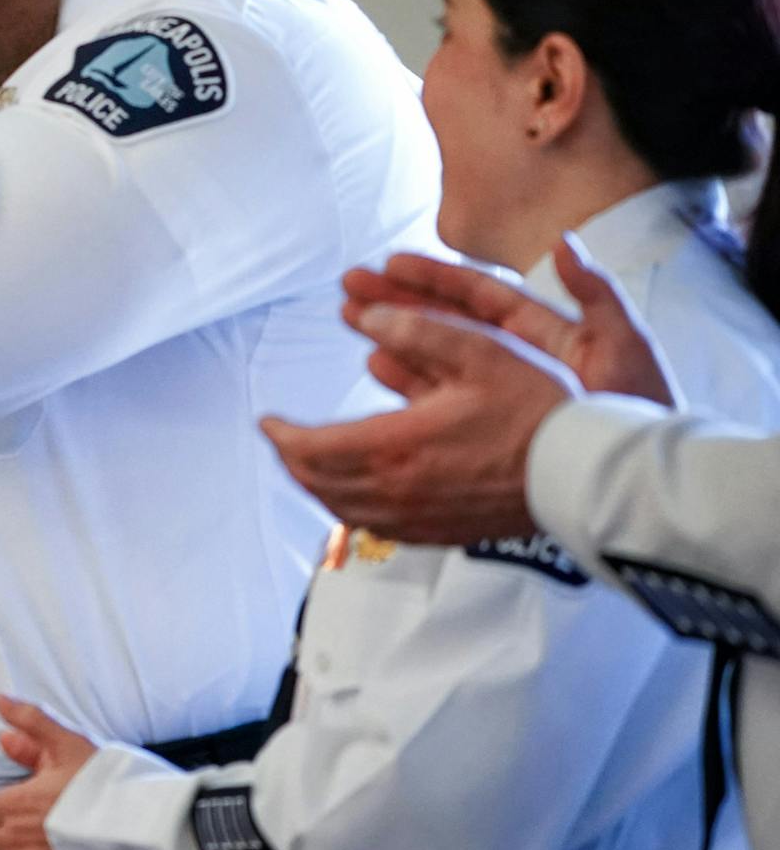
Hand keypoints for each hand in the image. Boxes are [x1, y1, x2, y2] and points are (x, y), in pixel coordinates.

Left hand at [261, 236, 674, 543]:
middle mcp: (396, 489)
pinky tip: (354, 492)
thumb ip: (418, 330)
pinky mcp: (437, 534)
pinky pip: (374, 526)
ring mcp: (415, 518)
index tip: (267, 420)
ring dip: (316, 484)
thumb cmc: (537, 411)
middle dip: (291, 459)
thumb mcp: (480, 352)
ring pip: (341, 507)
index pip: (311, 446)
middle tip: (282, 439)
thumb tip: (368, 316)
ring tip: (308, 462)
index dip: (282, 434)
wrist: (581, 475)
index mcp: (395, 445)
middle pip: (317, 481)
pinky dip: (349, 506)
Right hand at [345, 236, 674, 404]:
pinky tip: (375, 364)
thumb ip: (596, 293)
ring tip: (350, 316)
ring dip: (391, 334)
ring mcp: (495, 391)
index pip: (478, 295)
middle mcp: (512, 358)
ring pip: (433, 355)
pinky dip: (406, 379)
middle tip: (351, 285)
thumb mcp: (625, 344)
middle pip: (444, 321)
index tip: (393, 261)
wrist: (635, 474)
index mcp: (542, 331)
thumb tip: (566, 243)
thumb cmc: (638, 410)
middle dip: (397, 299)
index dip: (435, 276)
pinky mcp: (482, 424)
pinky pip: (436, 396)